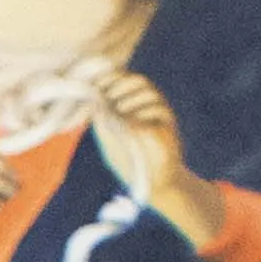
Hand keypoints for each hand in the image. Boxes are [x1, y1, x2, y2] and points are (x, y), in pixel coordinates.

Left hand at [90, 70, 217, 238]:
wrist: (152, 183)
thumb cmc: (129, 159)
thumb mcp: (109, 138)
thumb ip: (101, 121)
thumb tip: (91, 102)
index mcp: (132, 103)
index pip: (123, 80)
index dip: (110, 78)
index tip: (95, 85)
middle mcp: (147, 104)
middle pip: (137, 80)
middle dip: (120, 85)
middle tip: (107, 96)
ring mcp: (160, 113)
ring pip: (148, 93)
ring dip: (131, 100)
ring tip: (119, 112)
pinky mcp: (169, 125)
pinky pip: (157, 111)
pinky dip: (141, 115)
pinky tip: (130, 126)